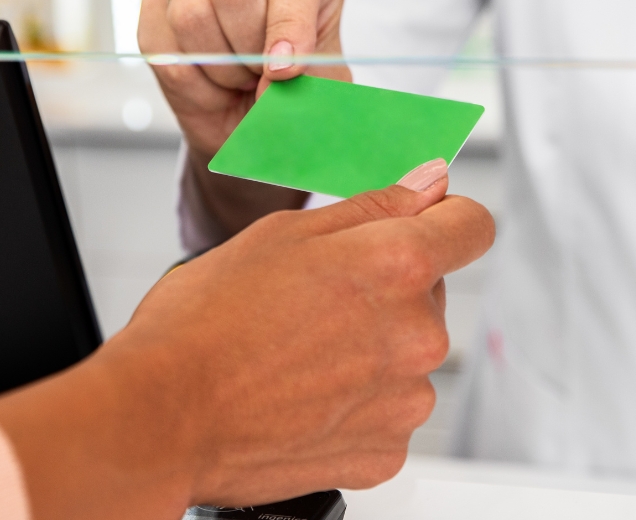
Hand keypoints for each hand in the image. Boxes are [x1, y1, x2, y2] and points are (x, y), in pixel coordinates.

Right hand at [0, 160, 495, 519]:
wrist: (163, 416)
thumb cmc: (206, 322)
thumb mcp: (284, 235)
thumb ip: (375, 206)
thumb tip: (430, 182)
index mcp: (398, 266)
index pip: (472, 225)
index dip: (445, 216)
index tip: (422, 223)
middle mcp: (417, 336)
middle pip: (429, 292)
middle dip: (385, 288)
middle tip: (312, 299)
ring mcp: (404, 401)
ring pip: (406, 355)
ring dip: (369, 348)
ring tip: (296, 352)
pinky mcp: (384, 453)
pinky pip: (386, 412)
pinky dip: (354, 403)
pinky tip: (301, 394)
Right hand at [138, 0, 349, 158]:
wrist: (254, 115)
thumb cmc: (295, 87)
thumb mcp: (322, 86)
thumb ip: (308, 79)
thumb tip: (269, 81)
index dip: (287, 25)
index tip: (284, 70)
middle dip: (248, 48)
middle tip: (262, 74)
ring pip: (191, 14)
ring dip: (219, 66)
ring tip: (240, 76)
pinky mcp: (156, 4)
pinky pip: (163, 46)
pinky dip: (191, 83)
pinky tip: (212, 84)